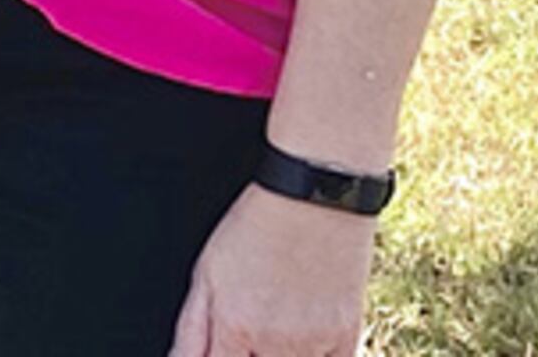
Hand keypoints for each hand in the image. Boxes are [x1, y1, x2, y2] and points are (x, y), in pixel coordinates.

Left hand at [167, 183, 375, 356]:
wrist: (315, 197)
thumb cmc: (257, 226)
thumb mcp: (207, 271)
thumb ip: (191, 329)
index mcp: (235, 327)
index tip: (224, 346)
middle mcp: (274, 344)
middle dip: (248, 354)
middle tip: (249, 330)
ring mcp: (313, 344)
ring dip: (277, 355)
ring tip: (276, 324)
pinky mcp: (345, 337)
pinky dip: (314, 356)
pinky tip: (303, 334)